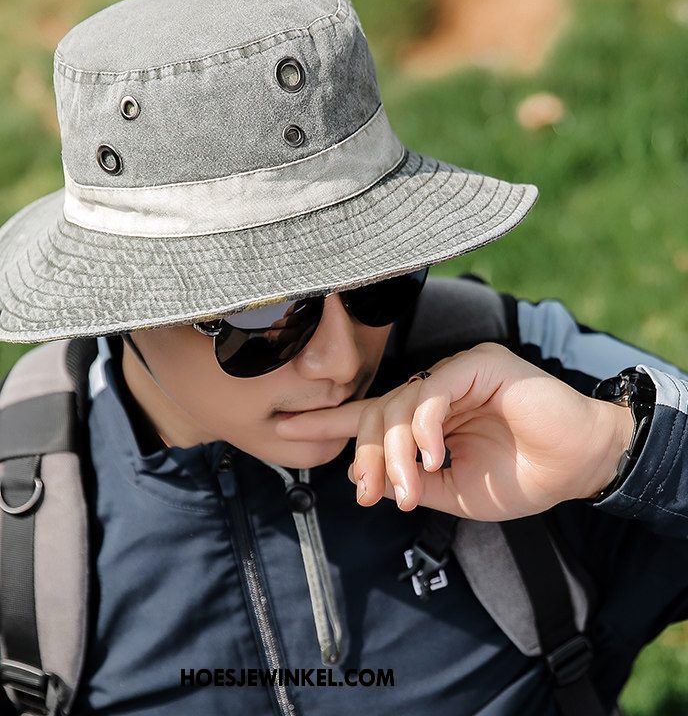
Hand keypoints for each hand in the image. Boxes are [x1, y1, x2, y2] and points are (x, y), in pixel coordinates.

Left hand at [274, 342, 633, 519]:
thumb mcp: (452, 492)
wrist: (577, 467)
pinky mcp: (479, 366)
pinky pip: (433, 393)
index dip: (326, 421)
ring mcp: (455, 373)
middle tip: (367, 492)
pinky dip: (424, 428)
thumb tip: (367, 481)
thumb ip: (411, 482)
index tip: (282, 430)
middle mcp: (434, 388)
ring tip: (404, 487)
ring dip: (394, 451)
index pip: (368, 413)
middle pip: (377, 411)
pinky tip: (431, 457)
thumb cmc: (519, 477)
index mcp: (425, 415)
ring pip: (400, 403)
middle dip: (364, 454)